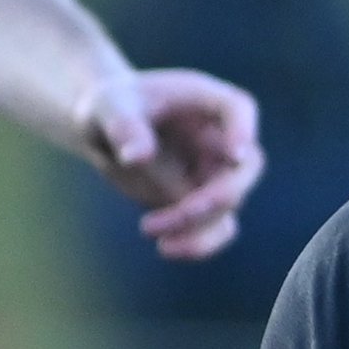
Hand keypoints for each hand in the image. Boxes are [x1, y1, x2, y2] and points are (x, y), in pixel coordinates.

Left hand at [82, 66, 265, 260]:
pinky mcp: (199, 203)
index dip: (244, 131)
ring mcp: (212, 172)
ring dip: (199, 226)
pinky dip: (198, 244)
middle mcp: (218, 138)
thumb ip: (123, 125)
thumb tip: (137, 158)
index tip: (235, 155)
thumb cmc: (109, 106)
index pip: (238, 109)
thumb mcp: (106, 106)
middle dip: (217, 195)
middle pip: (244, 167)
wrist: (104, 128)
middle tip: (181, 213)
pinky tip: (166, 247)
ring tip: (148, 228)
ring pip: (229, 205)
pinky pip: (213, 230)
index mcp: (203, 100)